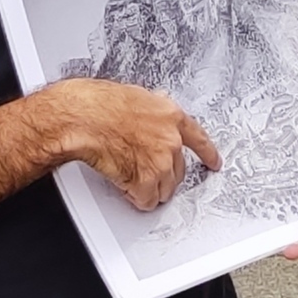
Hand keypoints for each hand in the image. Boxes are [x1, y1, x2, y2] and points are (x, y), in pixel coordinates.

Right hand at [35, 79, 221, 210]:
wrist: (83, 118)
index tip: (214, 162)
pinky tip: (124, 185)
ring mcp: (160, 162)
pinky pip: (146, 200)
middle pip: (179, 170)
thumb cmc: (99, 104)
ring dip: (150, 187)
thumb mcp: (135, 98)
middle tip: (146, 172)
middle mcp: (171, 140)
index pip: (199, 138)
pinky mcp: (145, 180)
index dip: (208, 153)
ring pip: (165, 188)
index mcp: (170, 116)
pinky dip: (135, 197)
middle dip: (164, 174)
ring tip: (130, 177)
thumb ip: (151, 113)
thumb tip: (152, 118)